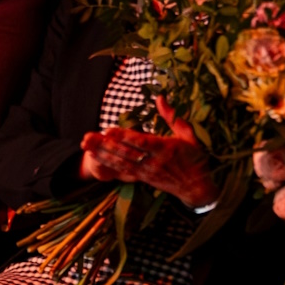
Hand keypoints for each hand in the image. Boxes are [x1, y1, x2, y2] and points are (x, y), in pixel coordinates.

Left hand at [78, 100, 218, 206]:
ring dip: (104, 155)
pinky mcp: (143, 178)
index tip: (109, 130)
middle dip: (106, 146)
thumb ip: (172, 116)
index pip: (141, 142)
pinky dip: (109, 164)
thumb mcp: (188, 134)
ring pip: (122, 163)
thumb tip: (160, 97)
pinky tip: (97, 158)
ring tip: (87, 148)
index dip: (124, 137)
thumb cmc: (194, 157)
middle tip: (89, 138)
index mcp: (166, 148)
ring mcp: (147, 171)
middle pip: (127, 153)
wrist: (196, 188)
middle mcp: (154, 161)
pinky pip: (123, 171)